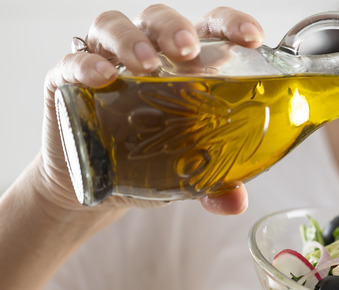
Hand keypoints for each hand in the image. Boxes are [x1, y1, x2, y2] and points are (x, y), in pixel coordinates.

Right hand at [38, 5, 264, 214]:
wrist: (96, 187)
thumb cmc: (152, 163)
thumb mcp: (190, 175)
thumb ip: (216, 186)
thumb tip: (235, 203)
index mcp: (187, 64)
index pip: (212, 29)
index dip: (232, 24)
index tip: (253, 37)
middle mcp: (147, 54)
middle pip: (160, 20)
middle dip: (176, 28)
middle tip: (189, 50)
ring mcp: (105, 62)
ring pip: (114, 27)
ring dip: (131, 39)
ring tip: (147, 64)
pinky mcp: (67, 81)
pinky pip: (72, 61)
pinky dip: (85, 64)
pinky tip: (102, 77)